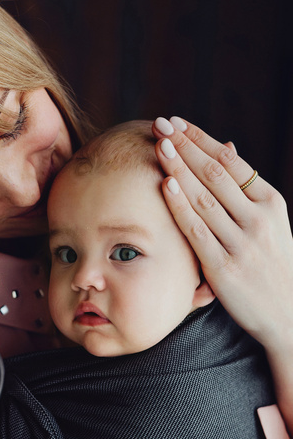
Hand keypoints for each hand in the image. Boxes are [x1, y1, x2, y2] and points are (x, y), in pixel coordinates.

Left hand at [152, 116, 292, 354]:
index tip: (177, 122)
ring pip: (204, 198)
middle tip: (160, 125)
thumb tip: (225, 148)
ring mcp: (242, 243)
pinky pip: (197, 231)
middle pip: (215, 174)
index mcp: (270, 203)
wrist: (288, 315)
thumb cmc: (272, 265)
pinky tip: (165, 185)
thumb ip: (245, 190)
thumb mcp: (269, 223)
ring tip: (159, 145)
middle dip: (185, 146)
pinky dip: (180, 206)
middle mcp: (258, 219)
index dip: (200, 140)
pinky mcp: (224, 268)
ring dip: (179, 168)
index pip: (231, 162)